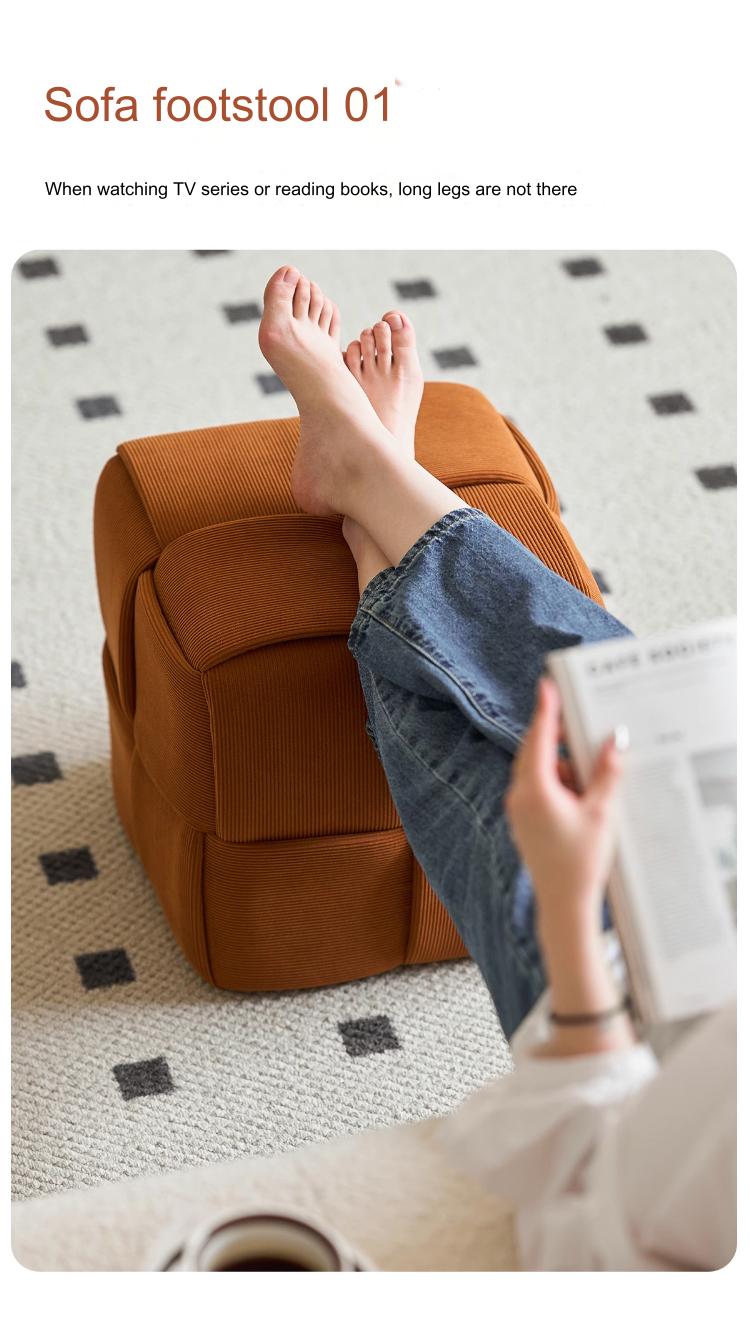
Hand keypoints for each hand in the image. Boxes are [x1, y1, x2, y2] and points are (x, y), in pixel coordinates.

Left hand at [506, 676, 624, 925]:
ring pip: (538, 772)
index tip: (547, 686)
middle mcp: (519, 796)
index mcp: (535, 790)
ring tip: (589, 778)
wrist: (563, 904)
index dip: (546, 710)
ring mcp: (518, 810)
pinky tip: (579, 794)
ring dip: (561, 767)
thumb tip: (613, 742)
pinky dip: (557, 784)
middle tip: (578, 724)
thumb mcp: (600, 813)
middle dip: (558, 739)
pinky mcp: (524, 821)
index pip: (539, 739)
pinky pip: (538, 789)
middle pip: (535, 752)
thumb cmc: (581, 861)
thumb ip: (605, 773)